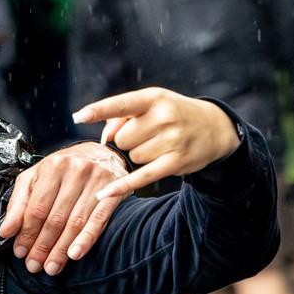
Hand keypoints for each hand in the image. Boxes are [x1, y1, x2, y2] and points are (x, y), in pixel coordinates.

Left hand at [0, 141, 129, 275]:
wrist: (101, 153)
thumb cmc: (64, 168)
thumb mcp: (36, 177)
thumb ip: (19, 203)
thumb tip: (6, 231)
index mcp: (52, 167)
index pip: (36, 208)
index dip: (26, 233)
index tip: (20, 251)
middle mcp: (75, 171)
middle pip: (55, 218)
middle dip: (42, 245)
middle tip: (34, 265)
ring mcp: (96, 182)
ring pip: (75, 222)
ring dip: (61, 249)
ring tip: (51, 266)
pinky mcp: (114, 192)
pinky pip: (98, 221)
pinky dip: (86, 240)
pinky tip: (75, 254)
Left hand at [73, 87, 241, 204]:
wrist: (215, 127)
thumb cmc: (172, 113)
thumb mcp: (150, 104)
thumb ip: (121, 116)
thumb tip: (105, 139)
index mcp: (154, 98)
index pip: (121, 104)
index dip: (98, 110)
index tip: (78, 117)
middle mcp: (164, 117)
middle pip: (122, 138)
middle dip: (127, 139)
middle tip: (147, 133)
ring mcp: (172, 140)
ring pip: (132, 156)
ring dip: (139, 154)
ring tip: (159, 144)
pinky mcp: (177, 162)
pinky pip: (142, 177)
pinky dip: (122, 186)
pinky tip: (103, 194)